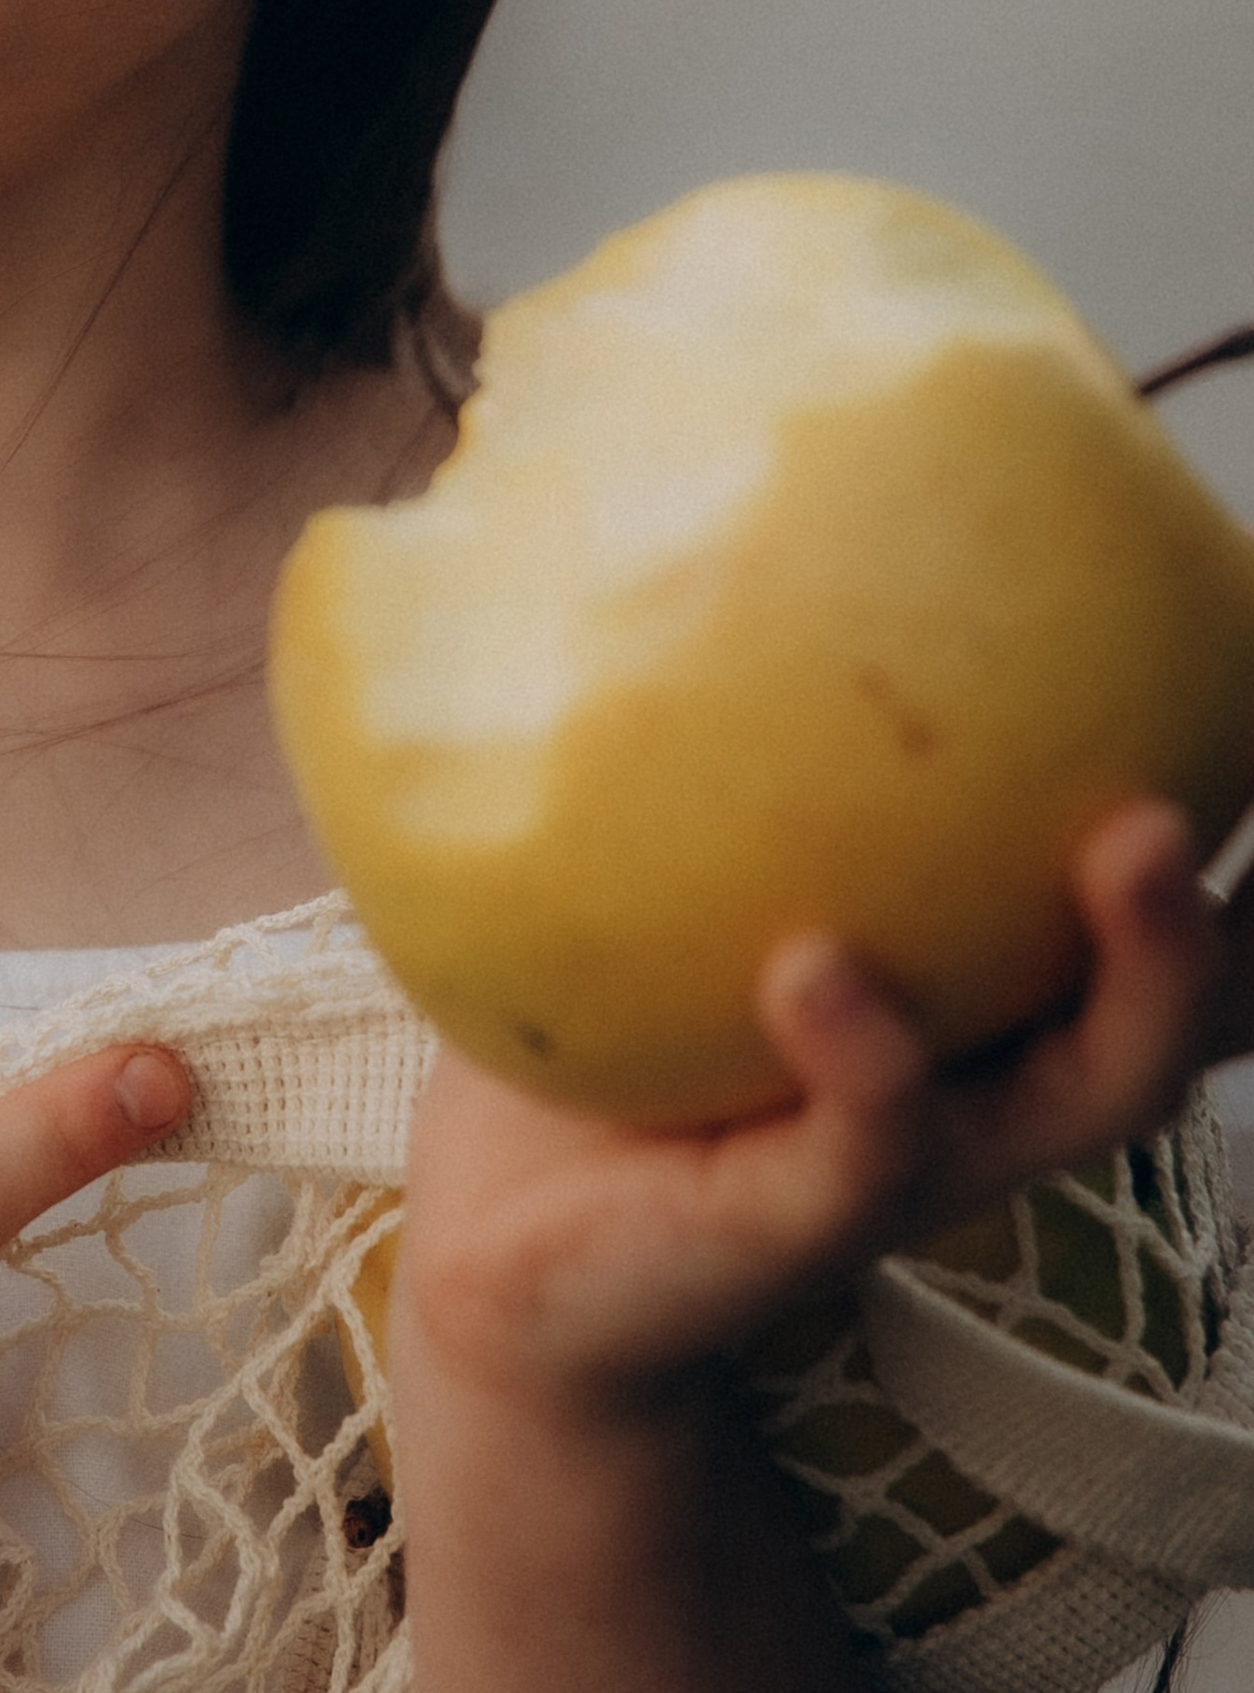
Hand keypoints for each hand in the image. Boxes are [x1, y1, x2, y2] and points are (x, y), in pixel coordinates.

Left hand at [394, 796, 1253, 1420]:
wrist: (510, 1232)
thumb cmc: (622, 1007)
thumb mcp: (703, 846)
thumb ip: (750, 711)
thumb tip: (711, 461)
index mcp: (1008, 985)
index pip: (1182, 906)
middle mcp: (1005, 1070)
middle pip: (1200, 996)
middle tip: (1236, 774)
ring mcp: (927, 1154)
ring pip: (1089, 1082)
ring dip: (1140, 967)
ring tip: (1127, 846)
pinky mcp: (807, 1224)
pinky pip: (867, 1138)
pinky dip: (863, 1050)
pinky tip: (818, 968)